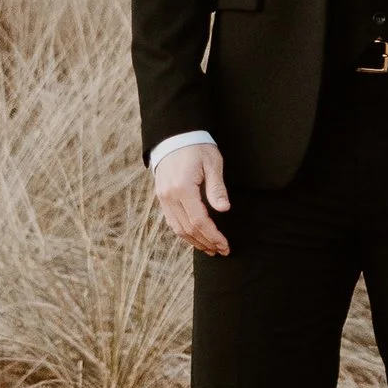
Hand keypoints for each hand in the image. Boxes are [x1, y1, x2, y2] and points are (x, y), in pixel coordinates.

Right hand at [152, 140, 231, 255]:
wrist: (174, 136)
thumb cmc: (197, 147)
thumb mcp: (212, 163)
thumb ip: (217, 188)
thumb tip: (224, 209)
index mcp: (183, 188)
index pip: (199, 221)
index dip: (213, 236)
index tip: (225, 245)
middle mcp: (170, 196)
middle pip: (188, 229)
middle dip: (206, 242)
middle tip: (221, 250)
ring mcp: (163, 198)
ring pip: (178, 228)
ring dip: (194, 241)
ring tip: (210, 249)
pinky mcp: (162, 197)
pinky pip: (172, 221)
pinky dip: (184, 232)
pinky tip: (195, 237)